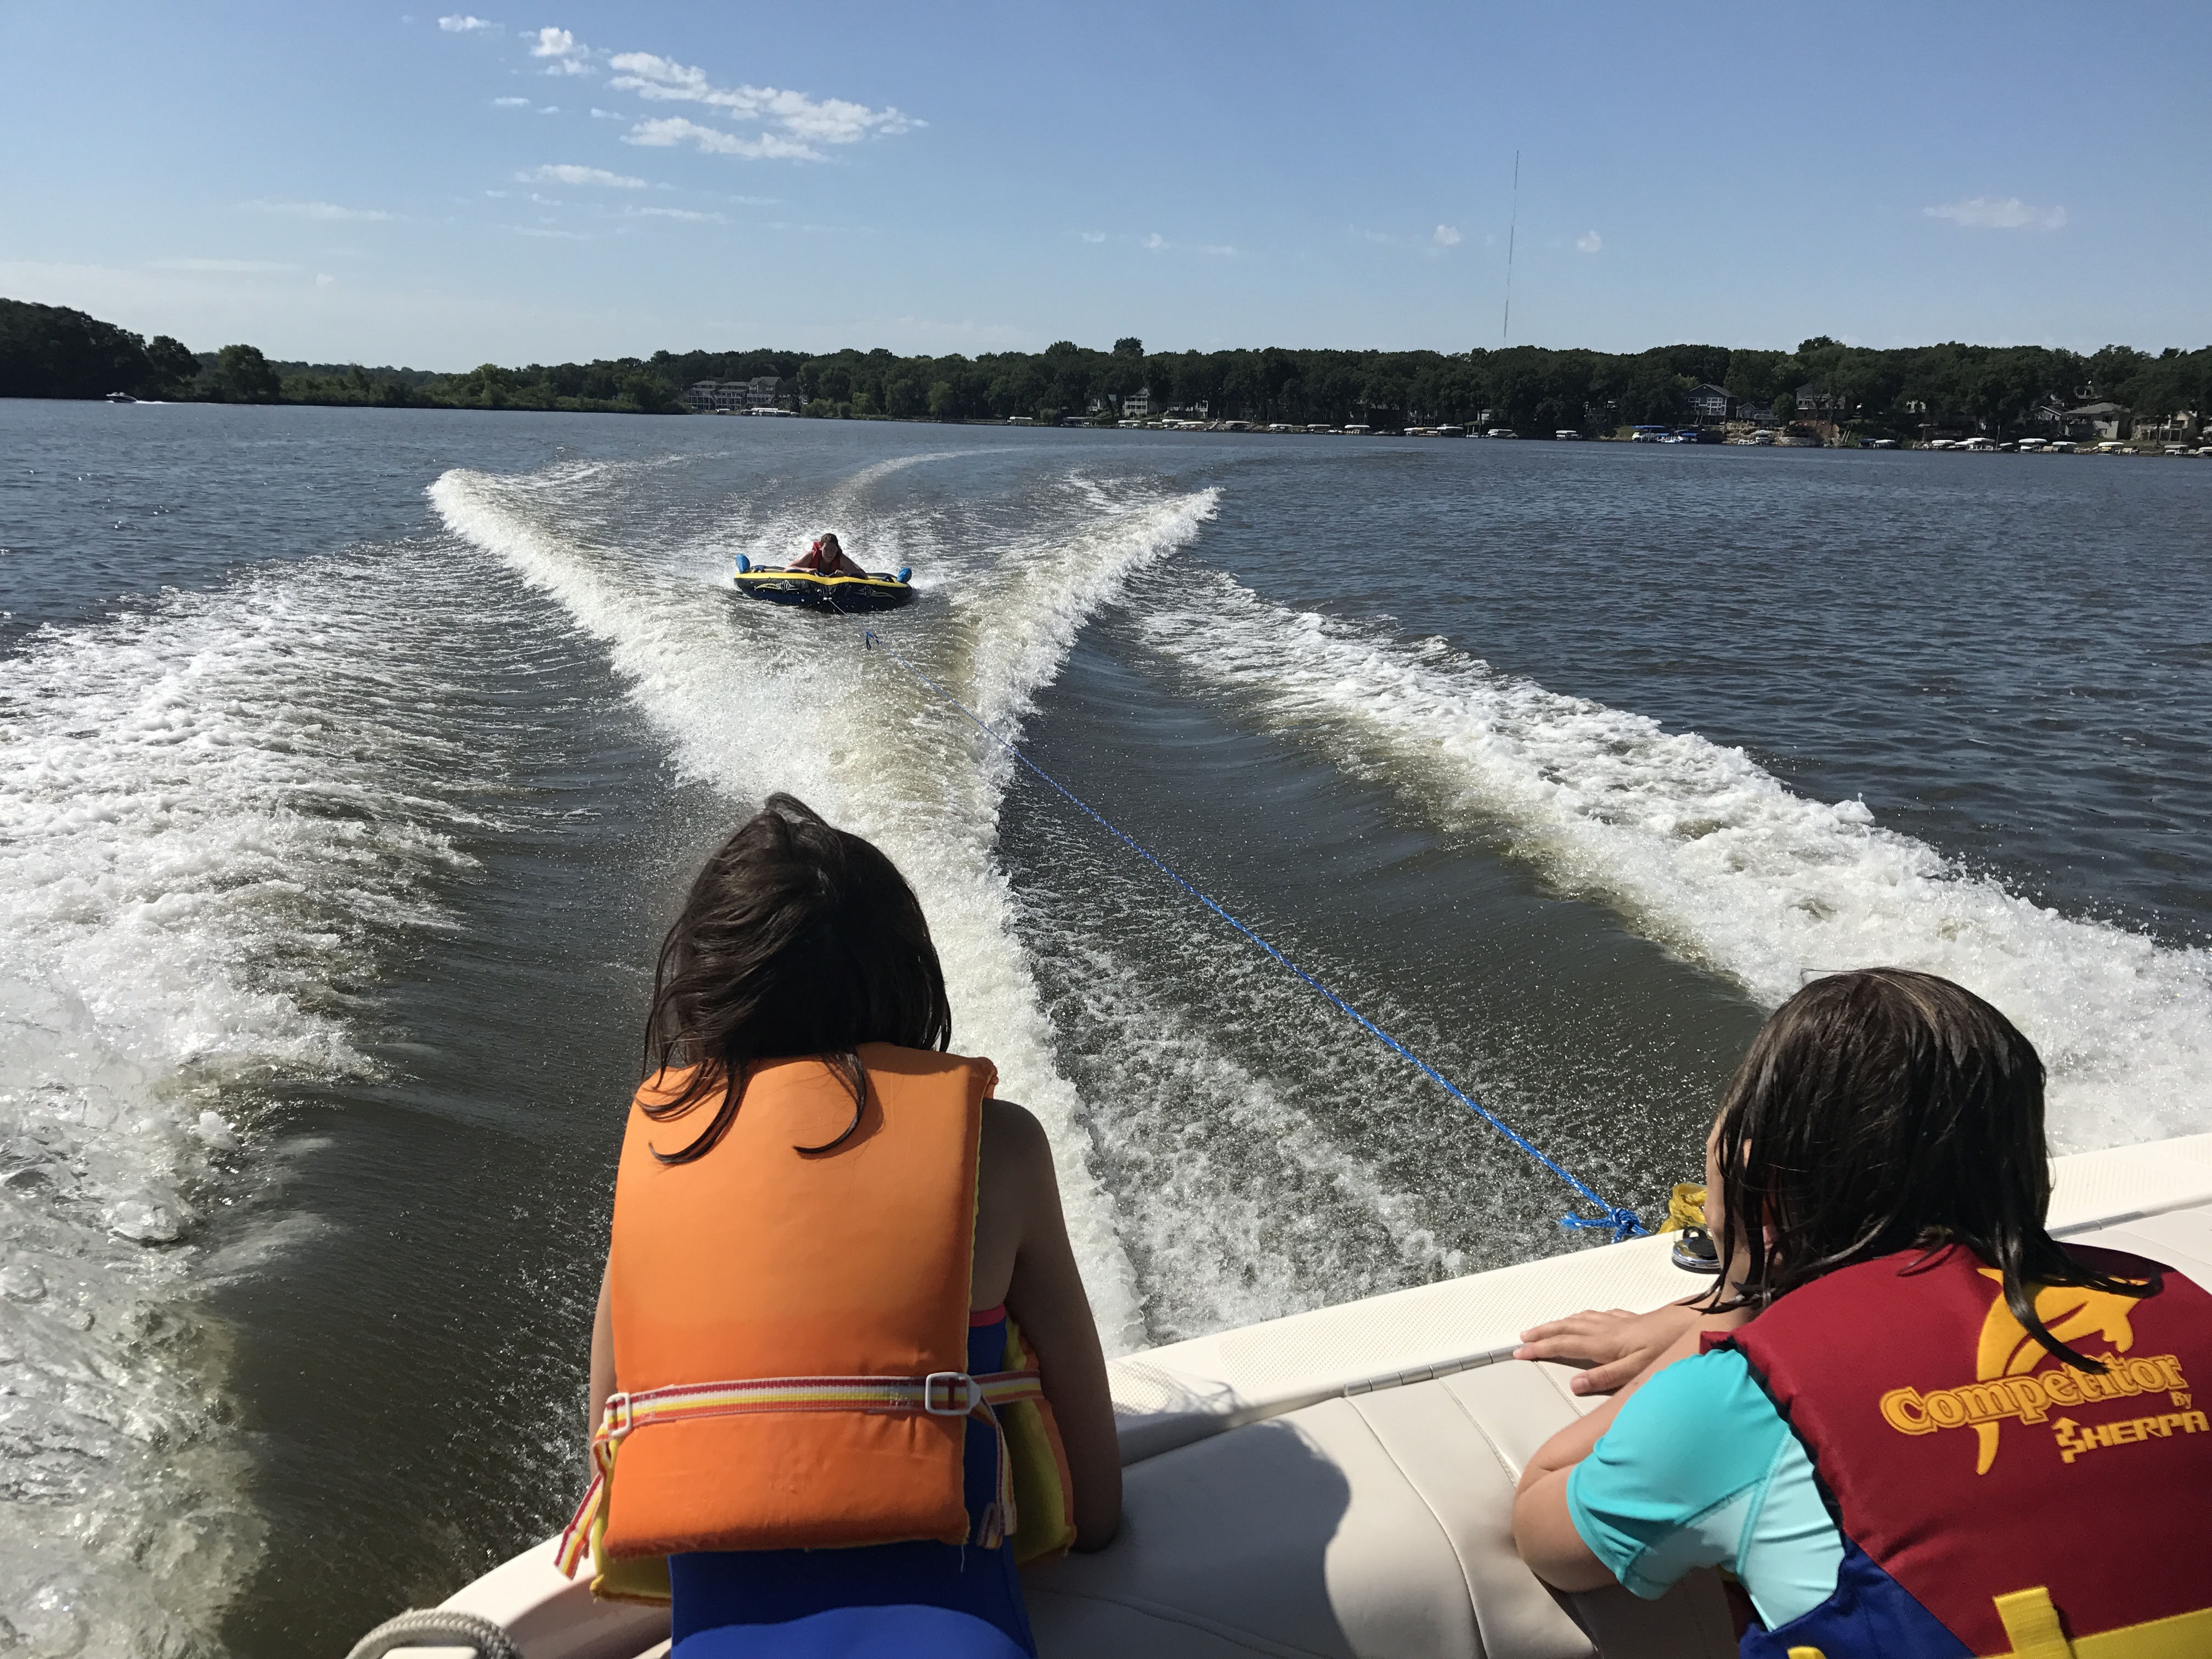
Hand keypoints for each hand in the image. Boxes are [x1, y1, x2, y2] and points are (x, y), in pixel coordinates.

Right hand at [1514, 1302, 1705, 1394]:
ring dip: (1558, 1323)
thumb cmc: (1666, 1349)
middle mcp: (1605, 1330)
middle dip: (1542, 1333)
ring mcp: (1616, 1322)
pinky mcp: (1628, 1319)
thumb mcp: (1637, 1371)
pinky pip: (1595, 1315)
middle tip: (1522, 1338)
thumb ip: (1605, 1378)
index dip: (1540, 1348)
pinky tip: (1584, 1319)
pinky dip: (1581, 1317)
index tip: (1519, 1352)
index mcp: (1603, 1344)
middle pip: (1566, 1328)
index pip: (1563, 1345)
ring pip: (1578, 1319)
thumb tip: (1573, 1384)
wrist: (1690, 1323)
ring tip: (1544, 1328)